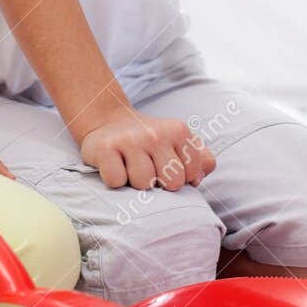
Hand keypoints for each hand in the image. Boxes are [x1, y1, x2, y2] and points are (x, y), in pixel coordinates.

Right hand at [78, 111, 216, 190]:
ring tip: (130, 167)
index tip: (166, 168)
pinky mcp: (105, 148)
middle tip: (148, 169)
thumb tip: (197, 179)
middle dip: (160, 183)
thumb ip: (201, 160)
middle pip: (172, 183)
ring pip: (144, 184)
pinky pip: (116, 181)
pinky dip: (115, 180)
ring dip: (136, 182)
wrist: (108, 122)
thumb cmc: (148, 142)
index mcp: (179, 131)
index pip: (191, 175)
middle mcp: (156, 134)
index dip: (179, 178)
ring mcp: (130, 140)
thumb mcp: (179, 143)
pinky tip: (115, 166)